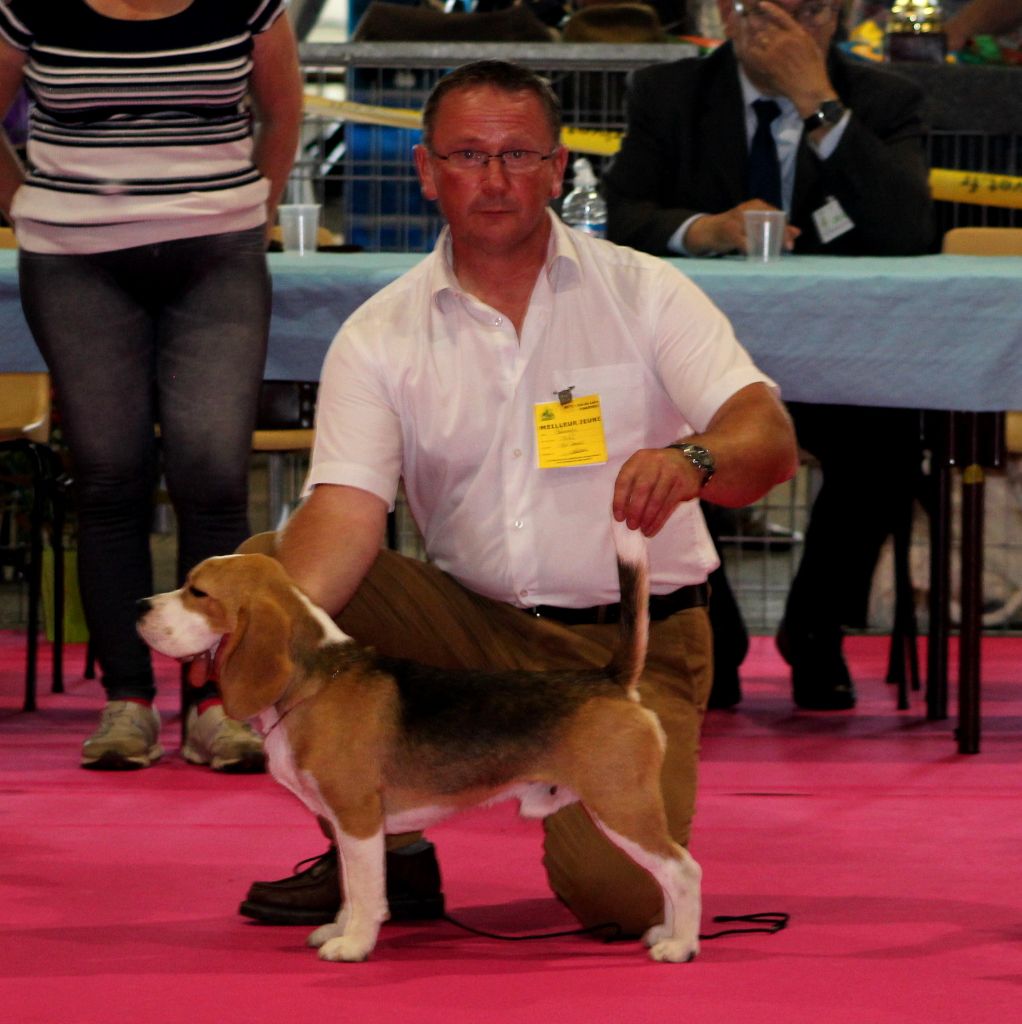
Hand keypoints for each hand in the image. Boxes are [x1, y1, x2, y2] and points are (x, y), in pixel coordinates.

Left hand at [612, 447, 703, 537]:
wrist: (688, 460)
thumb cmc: (657, 469)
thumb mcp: (641, 469)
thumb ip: (631, 486)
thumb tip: (622, 514)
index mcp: (639, 459)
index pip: (624, 481)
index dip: (619, 501)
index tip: (619, 518)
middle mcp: (655, 463)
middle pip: (642, 489)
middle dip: (635, 511)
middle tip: (631, 526)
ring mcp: (671, 472)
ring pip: (657, 499)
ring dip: (648, 518)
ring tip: (642, 530)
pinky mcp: (683, 484)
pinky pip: (669, 505)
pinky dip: (659, 520)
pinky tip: (652, 529)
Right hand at [685, 199, 800, 255]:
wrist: (708, 231)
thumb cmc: (735, 229)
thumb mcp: (756, 225)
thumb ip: (776, 228)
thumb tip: (797, 232)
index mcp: (756, 205)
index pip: (777, 216)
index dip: (786, 230)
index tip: (791, 243)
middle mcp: (748, 209)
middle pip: (770, 222)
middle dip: (780, 237)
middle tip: (787, 249)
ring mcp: (737, 219)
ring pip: (758, 232)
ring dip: (767, 244)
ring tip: (772, 254)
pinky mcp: (728, 230)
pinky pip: (743, 242)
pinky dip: (750, 249)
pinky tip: (753, 255)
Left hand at [731, 1, 835, 115]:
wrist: (808, 86)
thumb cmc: (814, 68)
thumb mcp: (811, 45)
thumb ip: (799, 35)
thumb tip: (790, 30)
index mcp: (798, 32)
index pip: (781, 16)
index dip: (770, 9)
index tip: (761, 4)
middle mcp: (786, 38)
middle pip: (767, 26)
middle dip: (757, 23)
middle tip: (748, 19)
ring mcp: (776, 50)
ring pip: (759, 37)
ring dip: (753, 35)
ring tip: (745, 30)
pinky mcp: (768, 62)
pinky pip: (754, 52)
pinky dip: (749, 48)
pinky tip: (747, 47)